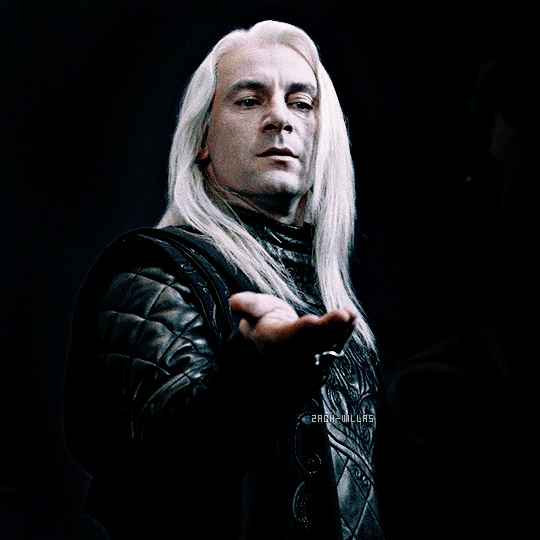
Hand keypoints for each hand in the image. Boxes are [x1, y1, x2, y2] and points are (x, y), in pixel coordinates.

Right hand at [229, 292, 355, 355]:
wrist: (271, 336)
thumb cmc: (262, 318)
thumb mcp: (252, 308)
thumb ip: (247, 305)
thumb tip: (234, 301)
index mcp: (272, 340)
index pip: (289, 336)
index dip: (302, 330)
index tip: (314, 321)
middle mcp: (291, 351)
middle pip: (313, 341)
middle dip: (330, 328)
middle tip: (344, 313)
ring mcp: (307, 354)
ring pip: (326, 344)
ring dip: (341, 329)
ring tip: (351, 313)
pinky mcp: (319, 351)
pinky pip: (334, 343)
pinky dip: (345, 332)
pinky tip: (353, 318)